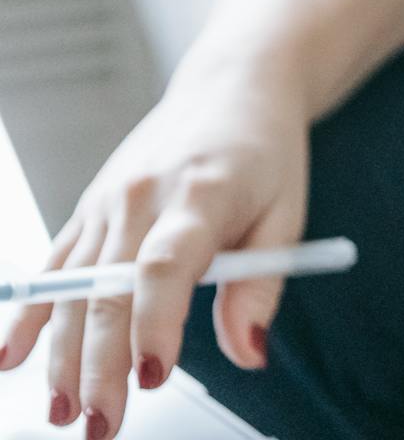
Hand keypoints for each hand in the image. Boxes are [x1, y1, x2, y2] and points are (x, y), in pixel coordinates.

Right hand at [0, 65, 310, 438]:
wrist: (234, 86)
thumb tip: (248, 355)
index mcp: (202, 194)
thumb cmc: (266, 151)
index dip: (156, 323)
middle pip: (110, 290)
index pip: (167, 265)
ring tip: (64, 411)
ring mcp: (108, 201)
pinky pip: (56, 266)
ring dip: (63, 355)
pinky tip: (11, 358)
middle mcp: (143, 196)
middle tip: (103, 424)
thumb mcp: (287, 214)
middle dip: (101, 366)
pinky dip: (32, 314)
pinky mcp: (90, 206)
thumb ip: (262, 288)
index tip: (153, 377)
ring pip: (75, 288)